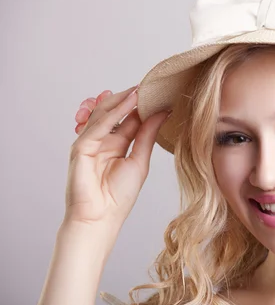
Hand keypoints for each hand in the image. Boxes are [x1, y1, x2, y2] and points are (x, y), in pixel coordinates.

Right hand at [64, 86, 170, 240]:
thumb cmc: (119, 196)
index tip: (157, 91)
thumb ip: (147, 134)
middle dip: (128, 98)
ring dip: (120, 100)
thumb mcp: (140, 160)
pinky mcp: (81, 147)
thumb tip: (163, 111)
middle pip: (114, 112)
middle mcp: (103, 140)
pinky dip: (112, 112)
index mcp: (118, 144)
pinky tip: (128, 102)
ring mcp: (90, 142)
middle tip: (147, 86)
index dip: (141, 105)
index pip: (129, 118)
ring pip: (103, 114)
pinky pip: (98, 125)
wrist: (101, 218)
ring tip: (138, 90)